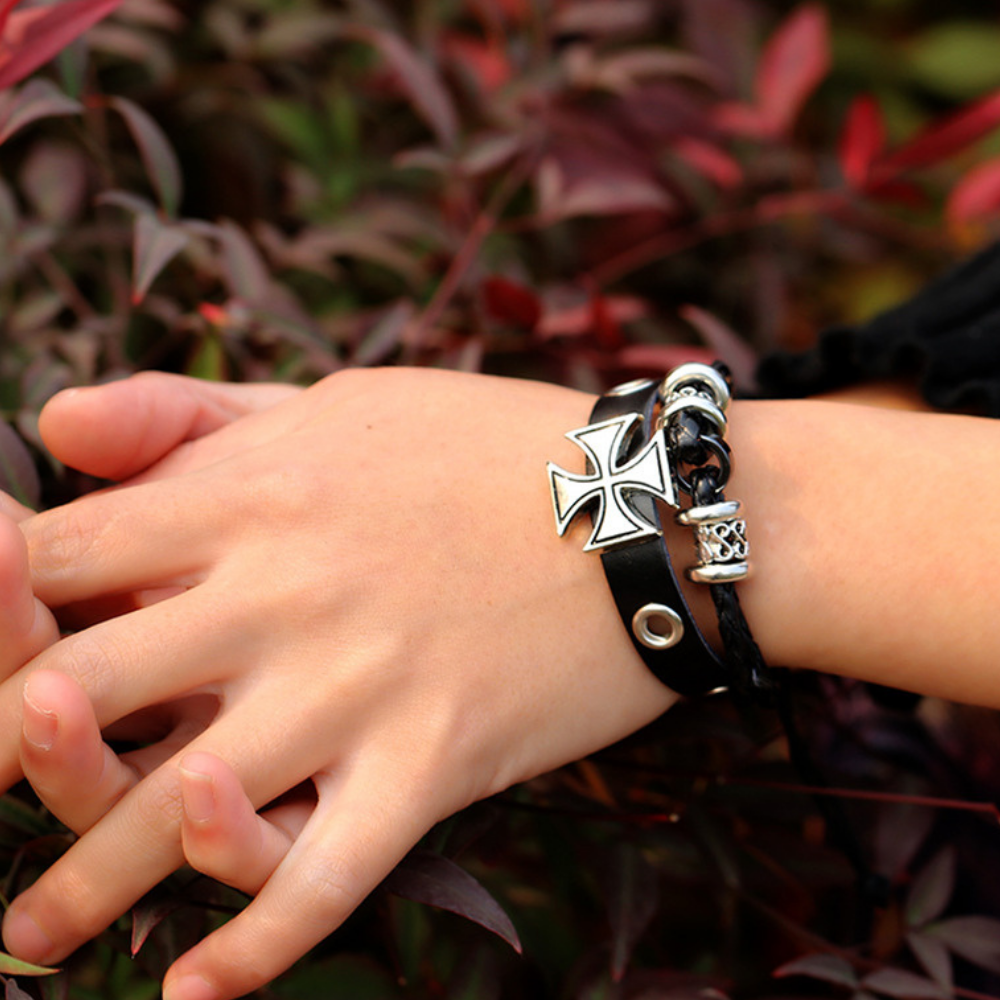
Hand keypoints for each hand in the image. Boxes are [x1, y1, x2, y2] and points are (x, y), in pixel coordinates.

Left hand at [2, 367, 675, 999]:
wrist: (647, 504)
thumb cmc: (482, 445)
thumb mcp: (332, 400)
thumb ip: (190, 413)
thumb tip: (47, 427)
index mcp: (247, 497)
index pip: (51, 564)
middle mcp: (279, 595)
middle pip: (73, 698)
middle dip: (3, 759)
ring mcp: (355, 685)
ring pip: (177, 814)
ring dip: (85, 891)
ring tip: (30, 936)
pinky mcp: (433, 759)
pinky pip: (325, 877)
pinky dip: (254, 947)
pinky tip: (198, 992)